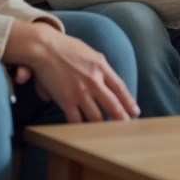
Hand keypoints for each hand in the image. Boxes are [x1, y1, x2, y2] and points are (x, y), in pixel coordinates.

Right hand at [3, 21, 139, 122]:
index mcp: (102, 67)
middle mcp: (94, 81)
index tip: (135, 111)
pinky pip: (76, 119)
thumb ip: (98, 67)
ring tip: (107, 132)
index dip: (128, 101)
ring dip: (102, 125)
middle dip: (121, 118)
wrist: (44, 47)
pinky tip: (84, 132)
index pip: (120, 88)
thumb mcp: (90, 53)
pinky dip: (81, 127)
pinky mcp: (66, 100)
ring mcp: (81, 92)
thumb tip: (100, 80)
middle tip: (127, 126)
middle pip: (113, 105)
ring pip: (96, 116)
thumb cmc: (65, 47)